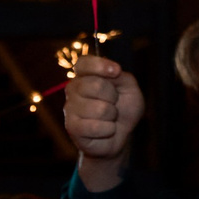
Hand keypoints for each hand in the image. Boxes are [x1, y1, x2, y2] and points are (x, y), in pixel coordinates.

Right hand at [62, 55, 144, 186]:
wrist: (121, 135)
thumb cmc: (123, 109)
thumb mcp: (129, 87)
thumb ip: (121, 76)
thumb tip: (113, 71)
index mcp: (85, 75)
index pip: (83, 63)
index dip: (99, 65)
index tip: (116, 71)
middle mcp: (73, 89)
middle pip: (94, 85)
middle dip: (113, 96)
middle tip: (114, 103)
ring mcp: (70, 108)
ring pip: (99, 108)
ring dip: (112, 115)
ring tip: (109, 118)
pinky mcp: (72, 128)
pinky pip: (95, 126)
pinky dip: (108, 130)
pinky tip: (105, 130)